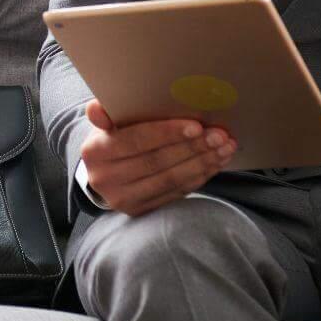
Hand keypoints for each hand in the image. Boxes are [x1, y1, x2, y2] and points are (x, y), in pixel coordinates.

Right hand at [78, 100, 233, 216]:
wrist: (104, 172)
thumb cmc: (114, 137)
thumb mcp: (107, 122)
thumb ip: (106, 112)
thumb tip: (97, 109)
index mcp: (95, 151)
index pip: (136, 141)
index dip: (167, 133)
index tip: (197, 126)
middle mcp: (105, 178)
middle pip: (156, 162)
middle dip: (193, 147)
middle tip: (220, 135)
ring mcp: (123, 198)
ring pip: (170, 179)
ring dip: (202, 163)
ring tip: (224, 147)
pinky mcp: (140, 211)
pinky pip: (176, 192)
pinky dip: (199, 177)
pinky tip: (215, 163)